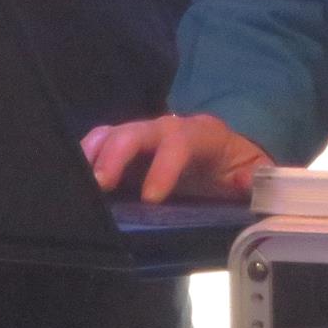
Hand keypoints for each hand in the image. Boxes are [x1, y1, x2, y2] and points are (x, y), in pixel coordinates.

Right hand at [81, 114, 270, 202]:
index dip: (164, 166)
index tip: (151, 198)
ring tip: (77, 178)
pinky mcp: (127, 150)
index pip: (181, 142)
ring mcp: (144, 137)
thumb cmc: (235, 168)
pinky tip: (71, 175)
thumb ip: (255, 180)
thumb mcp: (253, 174)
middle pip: (139, 130)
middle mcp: (169, 128)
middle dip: (118, 153)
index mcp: (202, 135)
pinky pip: (102, 143)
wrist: (225, 156)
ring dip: (94, 152)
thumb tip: (250, 183)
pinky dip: (86, 155)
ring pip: (115, 132)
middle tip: (100, 184)